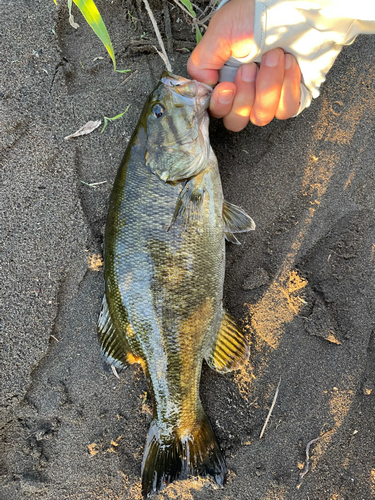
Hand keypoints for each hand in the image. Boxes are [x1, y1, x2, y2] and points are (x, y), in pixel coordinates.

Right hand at [187, 0, 300, 130]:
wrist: (293, 6)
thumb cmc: (257, 13)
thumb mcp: (220, 32)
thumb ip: (201, 63)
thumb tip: (201, 85)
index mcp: (226, 80)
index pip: (218, 112)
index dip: (221, 105)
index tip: (228, 86)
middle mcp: (246, 92)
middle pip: (237, 121)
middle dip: (244, 97)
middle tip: (250, 68)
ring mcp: (268, 97)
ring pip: (262, 116)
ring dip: (267, 86)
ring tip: (273, 56)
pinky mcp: (290, 96)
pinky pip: (286, 109)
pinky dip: (287, 86)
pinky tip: (288, 64)